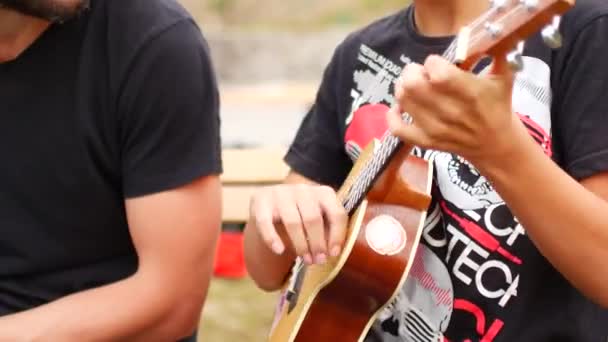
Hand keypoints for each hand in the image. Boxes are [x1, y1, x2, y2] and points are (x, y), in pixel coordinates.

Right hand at [249, 184, 347, 264]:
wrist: (271, 204)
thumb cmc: (302, 215)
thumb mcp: (319, 218)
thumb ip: (327, 231)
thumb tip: (331, 253)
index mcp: (323, 193)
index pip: (336, 214)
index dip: (337, 236)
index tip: (333, 254)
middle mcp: (303, 189)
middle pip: (313, 219)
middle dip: (317, 243)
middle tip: (318, 261)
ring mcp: (281, 193)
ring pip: (293, 222)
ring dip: (300, 245)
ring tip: (305, 259)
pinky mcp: (261, 200)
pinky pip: (266, 222)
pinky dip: (272, 238)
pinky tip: (279, 250)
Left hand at [387, 54, 521, 165]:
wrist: (496, 144)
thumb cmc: (497, 106)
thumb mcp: (504, 76)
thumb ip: (496, 52)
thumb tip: (486, 32)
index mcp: (470, 93)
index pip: (436, 71)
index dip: (432, 62)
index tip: (438, 64)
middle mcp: (450, 111)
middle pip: (413, 84)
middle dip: (413, 71)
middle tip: (421, 73)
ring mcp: (435, 128)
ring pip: (403, 99)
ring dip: (402, 87)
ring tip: (413, 86)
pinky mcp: (425, 141)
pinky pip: (397, 128)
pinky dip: (393, 115)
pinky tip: (400, 107)